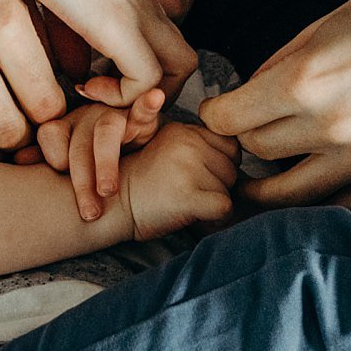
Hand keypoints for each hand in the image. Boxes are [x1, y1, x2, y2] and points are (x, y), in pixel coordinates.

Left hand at [25, 90, 166, 221]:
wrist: (138, 160)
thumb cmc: (94, 167)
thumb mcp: (69, 166)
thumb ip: (46, 161)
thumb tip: (18, 160)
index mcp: (65, 127)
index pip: (50, 134)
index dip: (54, 158)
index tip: (59, 181)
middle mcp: (87, 118)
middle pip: (78, 143)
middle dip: (81, 180)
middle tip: (89, 213)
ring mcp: (116, 116)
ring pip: (106, 133)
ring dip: (105, 163)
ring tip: (108, 190)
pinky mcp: (144, 118)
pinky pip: (144, 108)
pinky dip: (148, 104)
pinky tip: (153, 99)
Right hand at [120, 122, 237, 241]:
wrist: (112, 208)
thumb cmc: (143, 186)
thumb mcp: (167, 152)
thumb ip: (198, 147)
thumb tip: (239, 158)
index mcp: (184, 130)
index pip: (230, 146)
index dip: (220, 165)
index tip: (198, 178)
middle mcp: (188, 143)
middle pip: (233, 167)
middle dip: (218, 185)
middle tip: (189, 193)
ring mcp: (188, 167)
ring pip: (229, 189)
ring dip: (214, 202)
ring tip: (186, 204)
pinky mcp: (187, 195)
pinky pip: (224, 207)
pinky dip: (216, 219)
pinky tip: (197, 218)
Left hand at [198, 0, 350, 212]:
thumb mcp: (322, 26)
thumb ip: (277, 67)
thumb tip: (243, 99)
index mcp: (304, 81)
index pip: (230, 120)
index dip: (218, 114)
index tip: (223, 111)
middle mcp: (332, 127)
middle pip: (257, 152)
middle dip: (247, 140)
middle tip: (251, 133)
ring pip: (291, 193)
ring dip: (272, 182)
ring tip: (265, 176)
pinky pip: (343, 205)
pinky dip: (323, 198)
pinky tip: (314, 184)